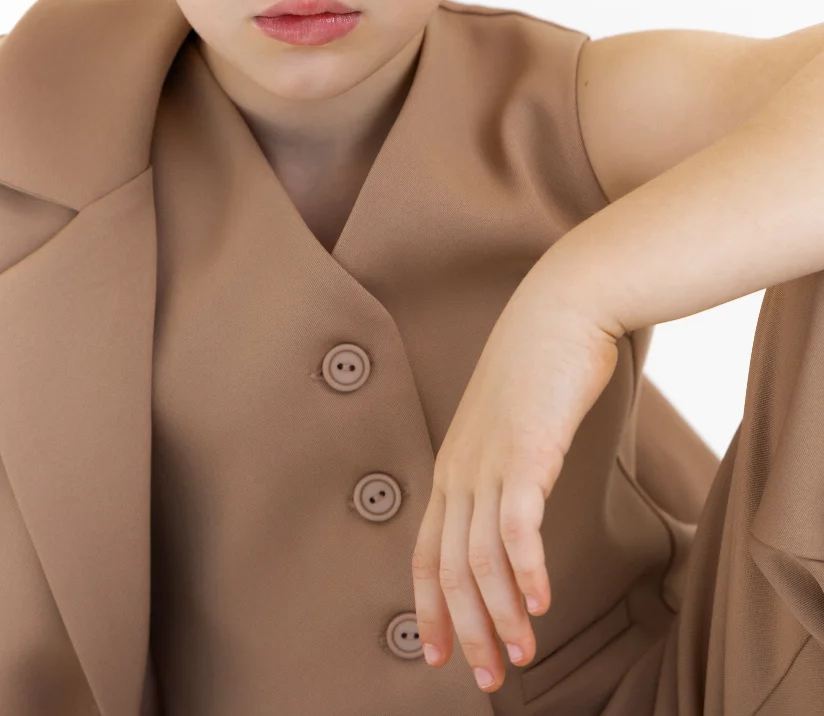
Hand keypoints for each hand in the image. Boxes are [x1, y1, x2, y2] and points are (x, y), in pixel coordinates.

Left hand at [410, 265, 620, 692]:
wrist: (560, 310)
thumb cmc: (541, 366)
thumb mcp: (510, 423)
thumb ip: (504, 465)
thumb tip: (514, 506)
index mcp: (452, 466)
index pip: (426, 552)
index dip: (429, 608)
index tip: (437, 655)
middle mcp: (460, 469)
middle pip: (449, 568)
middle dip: (465, 629)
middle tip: (486, 676)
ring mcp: (490, 462)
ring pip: (481, 559)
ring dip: (503, 614)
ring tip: (522, 653)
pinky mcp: (526, 454)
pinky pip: (517, 529)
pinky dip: (527, 572)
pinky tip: (543, 602)